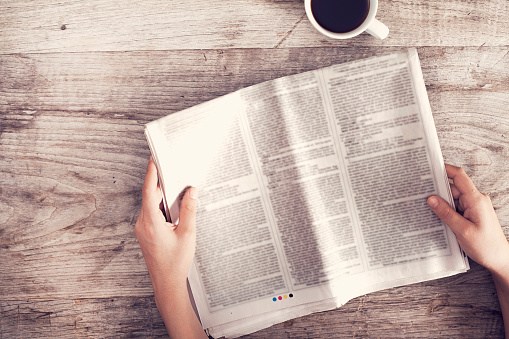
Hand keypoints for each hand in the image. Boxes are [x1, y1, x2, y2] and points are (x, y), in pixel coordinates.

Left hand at [134, 157, 197, 290]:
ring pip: (150, 203)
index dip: (152, 173)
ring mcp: (143, 228)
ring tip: (173, 181)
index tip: (154, 158)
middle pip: (149, 195)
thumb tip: (192, 190)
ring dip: (161, 193)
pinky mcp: (146, 232)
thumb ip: (190, 210)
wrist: (167, 283)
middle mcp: (143, 224)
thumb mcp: (187, 234)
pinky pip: (151, 212)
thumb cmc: (176, 262)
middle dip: (159, 180)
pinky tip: (172, 202)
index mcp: (151, 223)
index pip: (149, 191)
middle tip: (168, 164)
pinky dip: (160, 204)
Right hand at [427, 164, 508, 274]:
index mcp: (476, 199)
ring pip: (453, 198)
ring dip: (441, 203)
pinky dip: (446, 210)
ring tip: (427, 209)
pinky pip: (455, 207)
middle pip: (453, 188)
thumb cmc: (485, 246)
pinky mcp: (471, 214)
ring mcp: (474, 206)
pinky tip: (437, 216)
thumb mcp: (462, 230)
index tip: (430, 167)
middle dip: (437, 191)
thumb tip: (431, 199)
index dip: (445, 169)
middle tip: (420, 194)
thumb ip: (446, 213)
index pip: (459, 176)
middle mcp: (476, 200)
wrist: (499, 259)